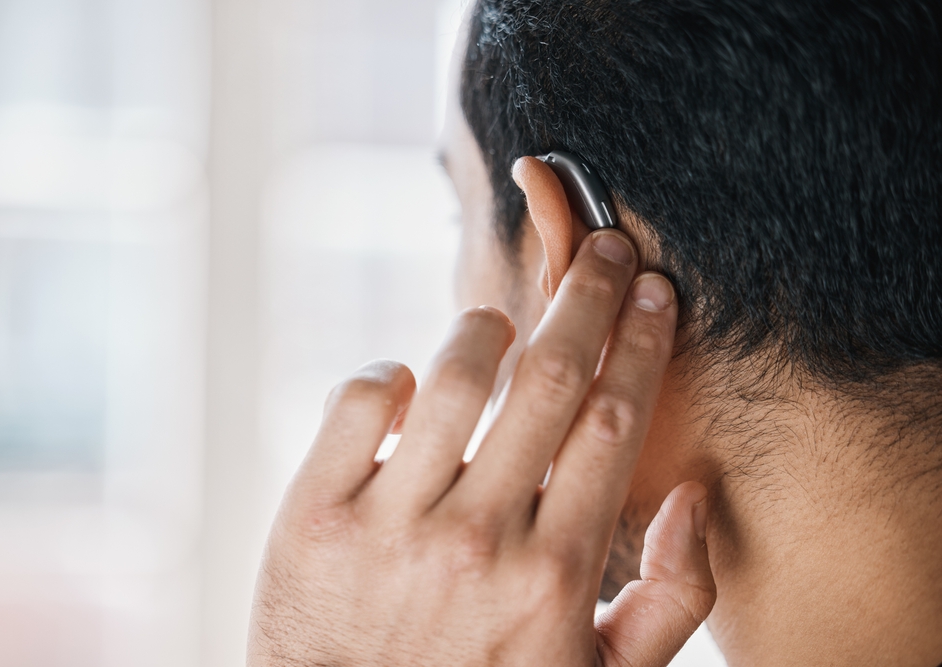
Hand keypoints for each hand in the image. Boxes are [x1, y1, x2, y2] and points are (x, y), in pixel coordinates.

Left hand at [248, 229, 714, 666]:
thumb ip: (670, 598)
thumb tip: (690, 493)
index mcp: (555, 575)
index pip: (613, 421)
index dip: (640, 343)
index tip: (654, 293)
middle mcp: (477, 539)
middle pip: (549, 379)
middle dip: (589, 297)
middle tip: (609, 249)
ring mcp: (389, 525)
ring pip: (455, 374)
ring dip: (488, 325)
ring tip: (502, 320)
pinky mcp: (313, 517)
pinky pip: (360, 399)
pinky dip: (389, 373)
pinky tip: (408, 386)